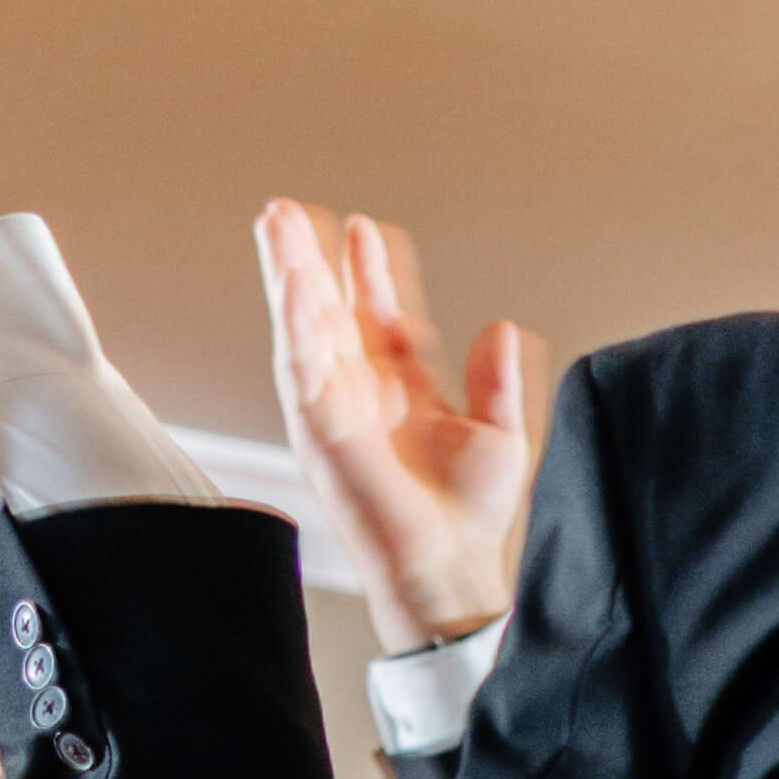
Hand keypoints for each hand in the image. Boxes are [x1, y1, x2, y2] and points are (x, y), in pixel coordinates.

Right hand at [260, 200, 541, 645]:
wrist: (449, 569)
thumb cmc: (467, 518)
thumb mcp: (499, 434)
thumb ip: (498, 381)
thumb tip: (501, 326)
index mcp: (402, 387)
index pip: (378, 313)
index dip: (370, 270)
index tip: (365, 227)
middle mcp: (363, 392)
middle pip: (329, 309)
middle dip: (311, 258)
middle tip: (290, 210)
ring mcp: (336, 407)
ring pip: (305, 326)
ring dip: (291, 275)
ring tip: (278, 225)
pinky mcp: (319, 429)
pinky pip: (301, 366)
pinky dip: (297, 322)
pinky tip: (294, 282)